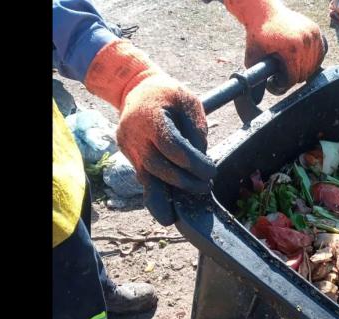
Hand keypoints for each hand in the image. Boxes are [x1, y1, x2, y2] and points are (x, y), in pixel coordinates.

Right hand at [85, 40, 215, 193]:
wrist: (137, 88)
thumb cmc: (169, 94)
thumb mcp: (190, 102)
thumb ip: (196, 131)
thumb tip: (201, 162)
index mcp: (150, 116)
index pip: (173, 147)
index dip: (194, 164)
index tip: (211, 172)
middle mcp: (134, 134)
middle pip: (158, 166)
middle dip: (183, 182)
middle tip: (204, 186)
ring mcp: (127, 146)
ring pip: (146, 177)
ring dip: (166, 196)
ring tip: (183, 211)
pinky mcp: (127, 154)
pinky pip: (143, 176)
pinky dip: (156, 191)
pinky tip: (169, 205)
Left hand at [225, 0, 326, 94]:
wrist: (264, 12)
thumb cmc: (257, 35)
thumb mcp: (252, 58)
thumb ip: (255, 77)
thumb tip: (257, 97)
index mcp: (291, 49)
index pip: (294, 78)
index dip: (283, 84)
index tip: (275, 81)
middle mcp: (305, 41)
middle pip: (305, 73)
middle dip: (292, 78)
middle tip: (282, 74)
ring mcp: (313, 35)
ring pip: (314, 65)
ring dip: (303, 70)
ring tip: (290, 67)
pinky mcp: (316, 31)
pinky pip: (320, 53)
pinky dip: (313, 59)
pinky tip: (302, 60)